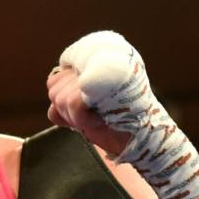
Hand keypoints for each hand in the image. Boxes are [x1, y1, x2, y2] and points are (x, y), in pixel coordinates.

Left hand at [48, 31, 198, 198]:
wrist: (145, 138)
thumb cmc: (118, 126)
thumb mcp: (85, 115)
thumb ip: (65, 108)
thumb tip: (53, 108)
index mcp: (92, 64)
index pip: (55, 80)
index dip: (64, 102)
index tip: (87, 111)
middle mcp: (96, 60)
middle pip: (54, 89)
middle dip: (68, 111)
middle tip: (94, 115)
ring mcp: (99, 69)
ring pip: (59, 97)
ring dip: (76, 117)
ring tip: (98, 116)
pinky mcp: (101, 82)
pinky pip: (70, 102)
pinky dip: (81, 119)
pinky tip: (99, 120)